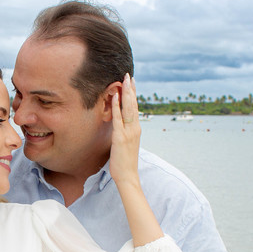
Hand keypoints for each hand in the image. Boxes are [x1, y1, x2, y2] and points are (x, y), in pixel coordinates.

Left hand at [108, 73, 140, 189]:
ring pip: (128, 109)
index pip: (135, 108)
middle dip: (131, 89)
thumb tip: (121, 125)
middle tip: (128, 75)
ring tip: (124, 81)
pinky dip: (116, 107)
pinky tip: (115, 97)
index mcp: (136, 129)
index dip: (133, 94)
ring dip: (125, 94)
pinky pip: (118, 119)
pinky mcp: (120, 137)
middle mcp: (135, 128)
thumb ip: (125, 133)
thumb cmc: (125, 161)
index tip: (132, 82)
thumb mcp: (127, 143)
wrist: (128, 176)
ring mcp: (128, 132)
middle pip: (133, 105)